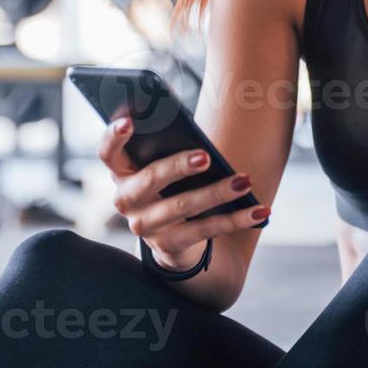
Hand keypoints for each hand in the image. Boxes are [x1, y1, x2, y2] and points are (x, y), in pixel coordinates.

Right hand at [97, 116, 266, 270]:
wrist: (174, 237)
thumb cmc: (171, 185)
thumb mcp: (163, 165)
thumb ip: (168, 148)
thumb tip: (198, 136)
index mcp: (121, 172)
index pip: (107, 152)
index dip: (113, 137)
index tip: (129, 121)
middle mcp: (126, 201)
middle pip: (150, 179)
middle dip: (178, 166)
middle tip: (205, 156)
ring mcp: (145, 226)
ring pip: (183, 206)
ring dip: (217, 192)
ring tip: (244, 180)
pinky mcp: (169, 246)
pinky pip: (206, 230)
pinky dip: (237, 219)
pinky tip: (260, 211)